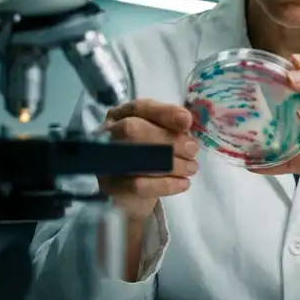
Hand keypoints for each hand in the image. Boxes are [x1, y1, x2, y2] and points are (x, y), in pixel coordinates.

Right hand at [99, 99, 198, 223]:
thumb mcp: (161, 135)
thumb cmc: (151, 154)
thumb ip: (172, 126)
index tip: (187, 121)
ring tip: (191, 168)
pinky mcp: (112, 187)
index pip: (140, 108)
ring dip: (173, 164)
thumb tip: (186, 121)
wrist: (132, 191)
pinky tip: (183, 183)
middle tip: (192, 150)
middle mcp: (109, 134)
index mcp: (121, 116)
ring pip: (137, 158)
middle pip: (134, 130)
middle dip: (169, 140)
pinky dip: (166, 184)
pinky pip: (139, 185)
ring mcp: (107, 161)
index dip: (164, 113)